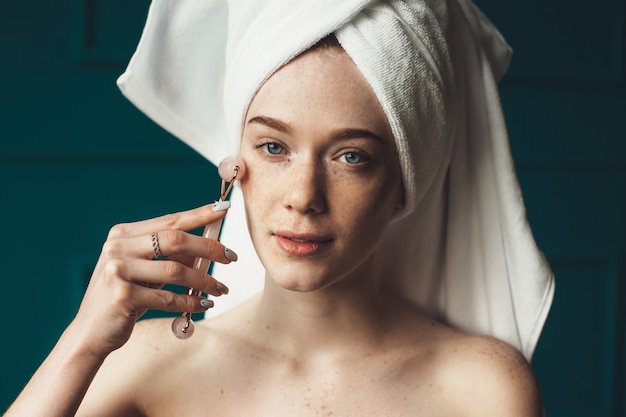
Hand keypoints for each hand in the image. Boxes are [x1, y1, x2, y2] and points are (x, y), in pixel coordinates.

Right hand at [71, 203, 235, 356]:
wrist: (91, 331)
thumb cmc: (124, 296)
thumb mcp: (143, 270)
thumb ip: (168, 256)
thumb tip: (209, 246)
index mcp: (123, 234)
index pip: (169, 220)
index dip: (199, 215)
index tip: (223, 210)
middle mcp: (118, 247)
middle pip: (175, 240)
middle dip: (208, 247)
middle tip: (231, 256)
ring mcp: (118, 271)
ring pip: (176, 271)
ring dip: (205, 280)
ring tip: (221, 288)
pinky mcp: (123, 296)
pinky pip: (169, 297)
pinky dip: (191, 301)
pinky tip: (204, 304)